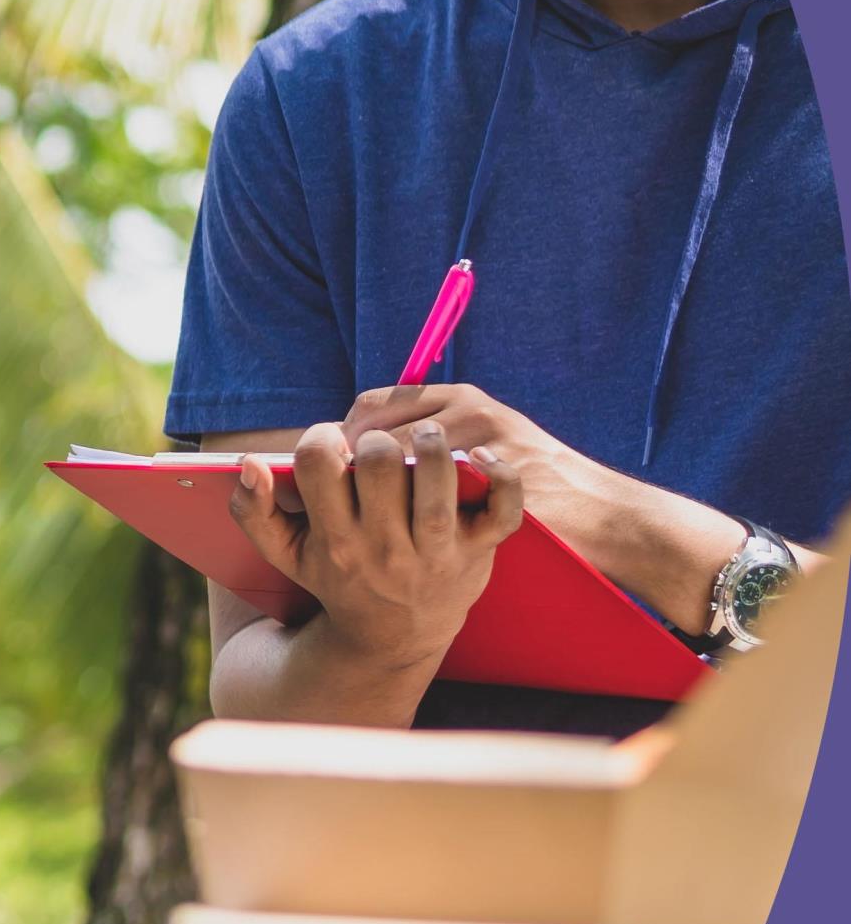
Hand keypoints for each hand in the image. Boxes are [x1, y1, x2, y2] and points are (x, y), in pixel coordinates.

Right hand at [228, 415, 524, 675]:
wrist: (393, 636)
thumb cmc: (337, 576)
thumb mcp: (286, 554)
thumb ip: (254, 510)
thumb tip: (250, 463)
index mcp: (334, 539)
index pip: (319, 464)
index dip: (321, 438)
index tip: (331, 446)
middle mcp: (384, 546)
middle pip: (381, 462)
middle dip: (377, 440)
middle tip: (377, 448)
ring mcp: (434, 551)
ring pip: (439, 478)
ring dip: (431, 443)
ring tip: (423, 437)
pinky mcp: (477, 551)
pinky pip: (503, 508)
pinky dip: (502, 476)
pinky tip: (480, 454)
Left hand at [341, 381, 744, 630]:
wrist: (596, 514)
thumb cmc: (530, 484)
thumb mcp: (479, 446)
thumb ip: (429, 438)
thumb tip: (357, 450)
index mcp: (457, 398)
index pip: (372, 405)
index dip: (342, 436)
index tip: (326, 466)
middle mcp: (468, 408)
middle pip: (373, 427)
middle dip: (345, 460)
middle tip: (329, 493)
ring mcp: (485, 440)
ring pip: (395, 454)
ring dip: (368, 484)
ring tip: (355, 511)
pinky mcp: (500, 476)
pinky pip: (437, 485)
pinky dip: (410, 503)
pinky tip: (400, 525)